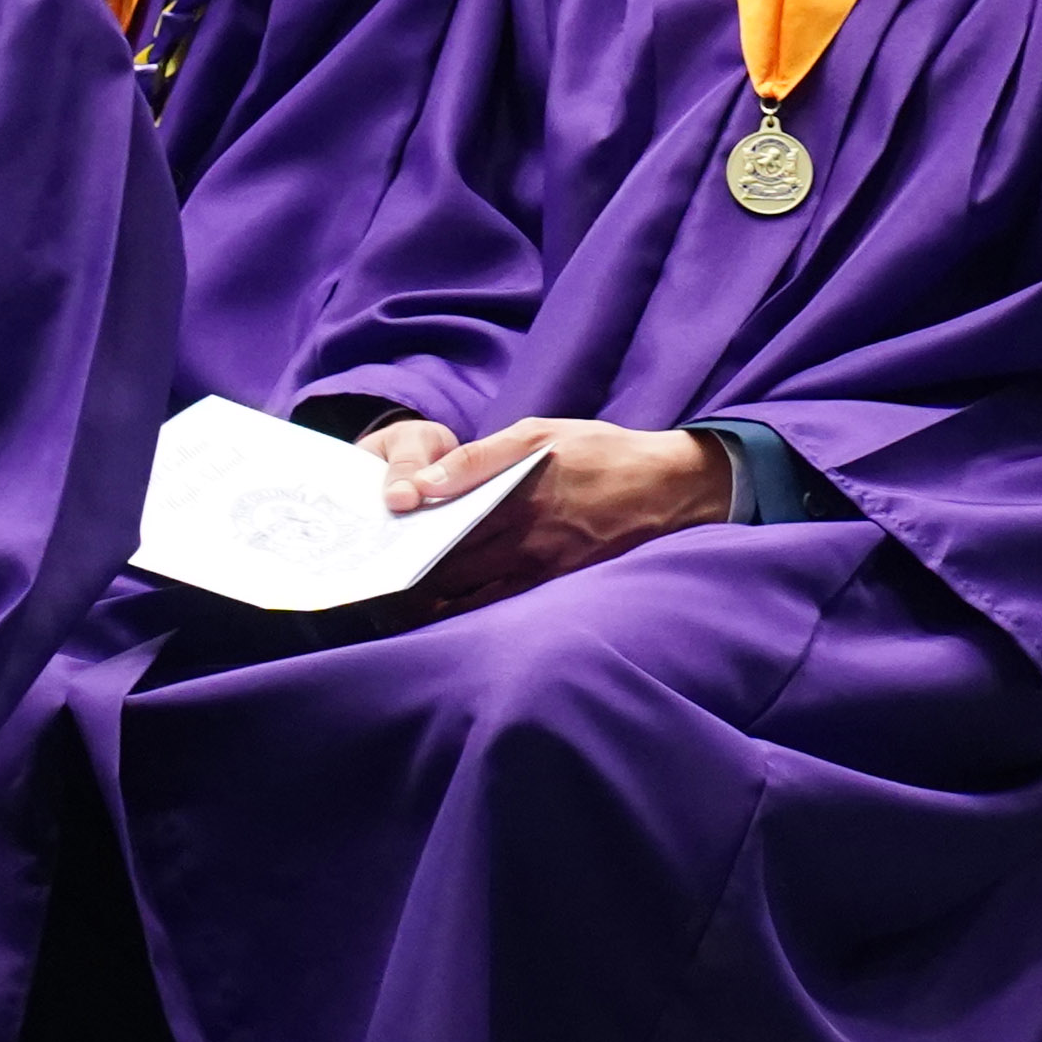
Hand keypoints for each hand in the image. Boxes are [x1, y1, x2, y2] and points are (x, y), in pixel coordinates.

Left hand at [389, 417, 734, 614]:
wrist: (667, 486)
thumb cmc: (599, 451)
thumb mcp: (539, 433)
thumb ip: (478, 459)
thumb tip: (422, 485)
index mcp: (512, 499)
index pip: (441, 530)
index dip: (403, 543)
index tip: (374, 546)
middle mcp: (523, 541)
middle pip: (448, 570)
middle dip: (410, 576)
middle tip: (375, 579)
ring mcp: (540, 568)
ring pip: (469, 595)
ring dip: (432, 599)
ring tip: (396, 601)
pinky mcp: (555, 583)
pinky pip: (500, 604)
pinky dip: (467, 608)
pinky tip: (445, 606)